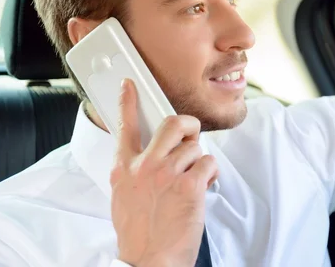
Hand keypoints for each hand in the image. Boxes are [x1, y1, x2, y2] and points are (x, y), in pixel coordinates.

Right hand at [110, 79, 217, 266]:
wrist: (149, 261)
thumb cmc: (139, 235)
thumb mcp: (123, 197)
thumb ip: (133, 173)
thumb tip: (148, 159)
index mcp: (124, 169)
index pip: (124, 127)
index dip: (127, 102)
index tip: (131, 86)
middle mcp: (145, 167)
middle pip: (172, 124)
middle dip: (188, 125)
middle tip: (191, 135)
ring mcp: (167, 174)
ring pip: (196, 146)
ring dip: (199, 160)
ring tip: (194, 178)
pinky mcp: (189, 185)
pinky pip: (208, 163)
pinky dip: (211, 174)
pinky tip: (203, 186)